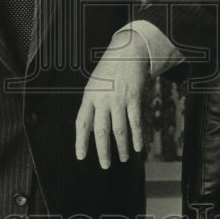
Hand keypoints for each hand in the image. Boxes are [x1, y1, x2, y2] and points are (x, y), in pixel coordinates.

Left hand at [75, 32, 149, 167]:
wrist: (127, 52)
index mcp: (89, 96)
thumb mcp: (94, 85)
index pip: (82, 123)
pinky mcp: (134, 98)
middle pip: (101, 131)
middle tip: (105, 166)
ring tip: (123, 159)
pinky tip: (138, 148)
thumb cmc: (109, 71)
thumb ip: (92, 106)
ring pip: (119, 129)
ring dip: (122, 147)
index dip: (81, 141)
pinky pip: (135, 122)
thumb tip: (92, 131)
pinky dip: (137, 137)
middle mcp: (102, 99)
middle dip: (103, 151)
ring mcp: (118, 99)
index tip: (80, 156)